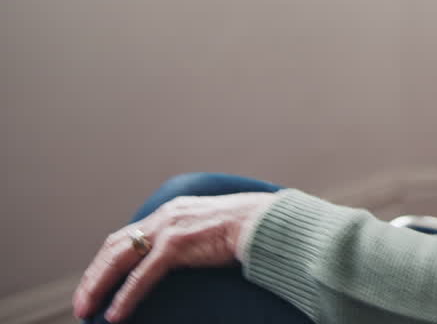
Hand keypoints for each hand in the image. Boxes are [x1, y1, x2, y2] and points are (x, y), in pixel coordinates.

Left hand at [73, 192, 276, 321]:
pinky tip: (116, 314)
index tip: (95, 282)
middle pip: (114, 247)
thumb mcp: (211, 228)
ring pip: (120, 259)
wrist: (267, 223)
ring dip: (99, 286)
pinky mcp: (177, 245)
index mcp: (171, 211)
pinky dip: (125, 296)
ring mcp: (170, 228)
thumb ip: (192, 237)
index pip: (126, 236)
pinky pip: (142, 276)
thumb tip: (187, 256)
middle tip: (81, 302)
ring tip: (87, 309)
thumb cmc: (249, 229)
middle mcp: (165, 215)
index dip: (105, 261)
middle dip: (93, 276)